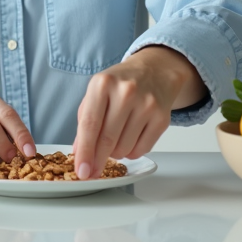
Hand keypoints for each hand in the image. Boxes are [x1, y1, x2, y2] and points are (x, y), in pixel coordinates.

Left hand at [72, 45, 203, 179]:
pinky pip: (142, 150)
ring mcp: (146, 105)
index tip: (82, 171)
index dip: (84, 152)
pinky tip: (129, 139)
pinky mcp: (162, 118)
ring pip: (124, 149)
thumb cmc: (121, 83)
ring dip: (115, 153)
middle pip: (107, 140)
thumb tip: (79, 152)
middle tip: (92, 171)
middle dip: (97, 160)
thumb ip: (85, 120)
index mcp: (103, 83)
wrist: (155, 70)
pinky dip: (131, 152)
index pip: (90, 124)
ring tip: (115, 140)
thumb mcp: (97, 92)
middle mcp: (126, 92)